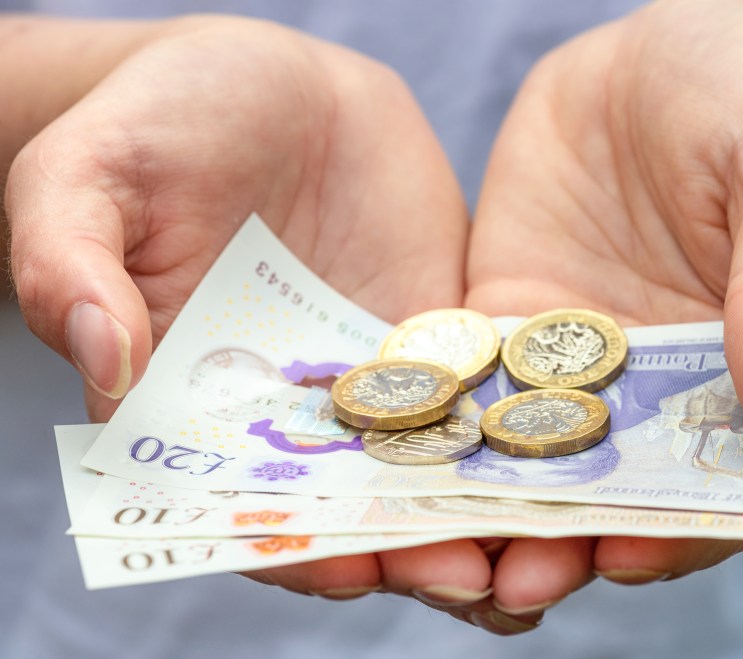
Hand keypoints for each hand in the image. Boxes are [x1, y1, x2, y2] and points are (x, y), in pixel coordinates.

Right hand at [6, 15, 502, 627]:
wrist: (262, 83)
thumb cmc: (155, 124)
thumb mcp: (84, 177)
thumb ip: (69, 266)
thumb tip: (104, 362)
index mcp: (198, 409)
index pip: (242, 505)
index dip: (291, 546)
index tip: (347, 567)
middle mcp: (292, 415)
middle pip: (351, 508)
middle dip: (409, 551)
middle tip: (470, 579)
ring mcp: (375, 381)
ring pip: (427, 470)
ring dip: (476, 514)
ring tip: (535, 548)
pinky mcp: (439, 337)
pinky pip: (481, 394)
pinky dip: (516, 433)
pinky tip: (565, 454)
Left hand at [466, 0, 742, 616]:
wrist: (663, 50)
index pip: (718, 482)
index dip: (678, 529)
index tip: (627, 553)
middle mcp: (655, 388)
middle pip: (610, 487)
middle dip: (562, 540)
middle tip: (512, 584)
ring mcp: (572, 358)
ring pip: (528, 455)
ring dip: (487, 504)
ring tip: (441, 541)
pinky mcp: (502, 315)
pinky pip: (467, 379)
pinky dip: (434, 421)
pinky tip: (396, 449)